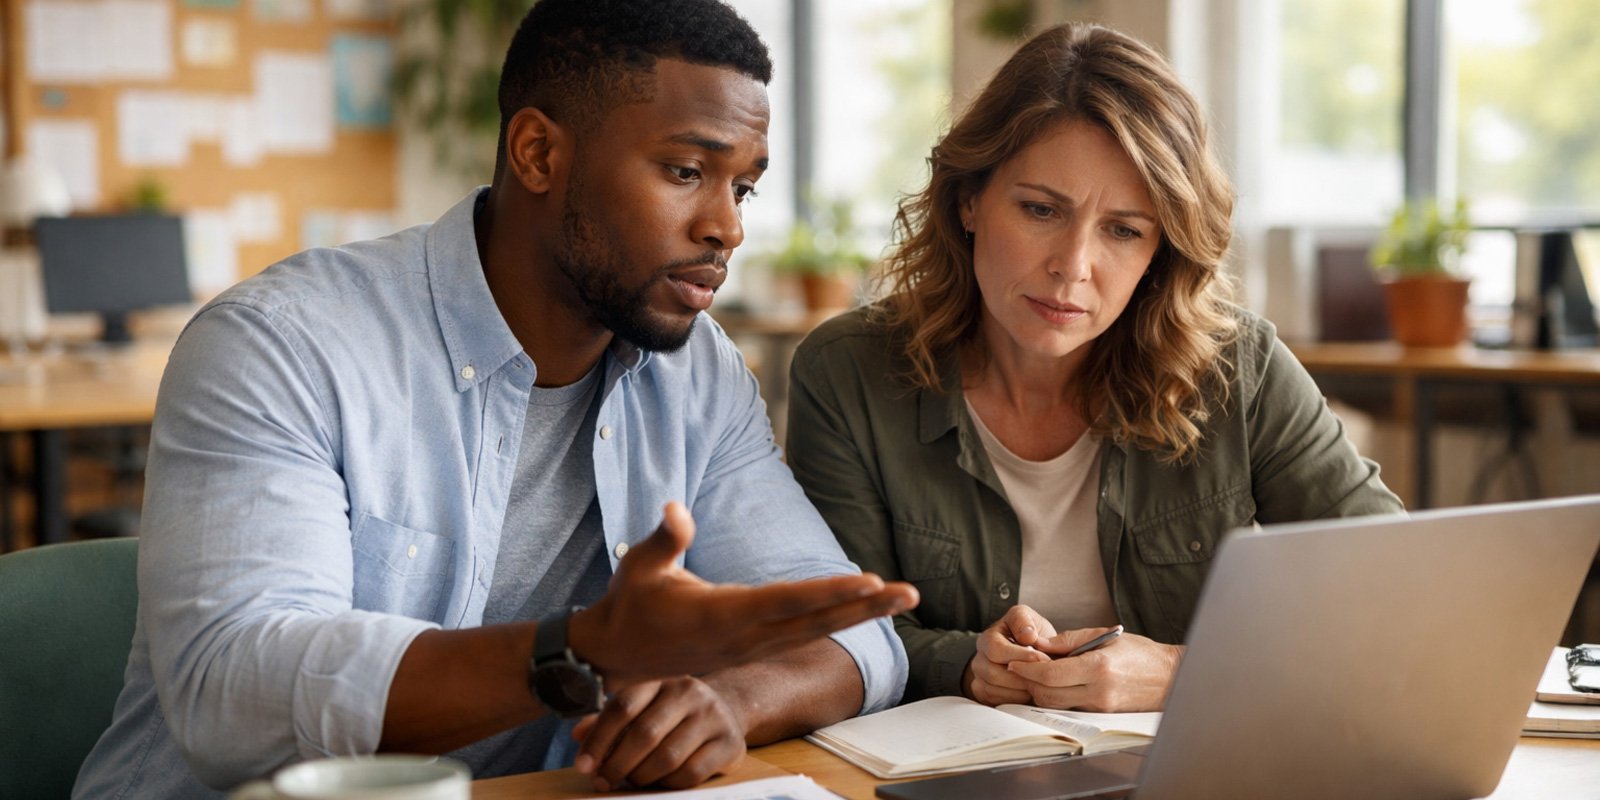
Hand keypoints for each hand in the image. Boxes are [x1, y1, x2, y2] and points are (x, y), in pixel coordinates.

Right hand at [570, 502, 918, 689]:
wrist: (616, 657)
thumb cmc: (631, 603)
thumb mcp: (640, 566)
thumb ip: (665, 538)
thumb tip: (676, 506)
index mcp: (720, 615)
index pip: (785, 601)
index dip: (828, 592)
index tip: (867, 581)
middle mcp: (744, 637)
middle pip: (815, 623)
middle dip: (865, 607)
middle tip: (910, 592)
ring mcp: (751, 648)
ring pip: (816, 632)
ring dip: (861, 616)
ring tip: (903, 597)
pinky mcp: (753, 651)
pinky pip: (804, 637)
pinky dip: (838, 622)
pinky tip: (866, 609)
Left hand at [571, 677, 744, 790]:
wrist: (728, 710)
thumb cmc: (672, 715)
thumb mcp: (643, 709)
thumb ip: (609, 721)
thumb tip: (577, 734)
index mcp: (660, 682)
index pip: (623, 706)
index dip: (598, 739)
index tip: (583, 765)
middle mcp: (688, 693)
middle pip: (644, 733)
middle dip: (617, 764)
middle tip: (604, 781)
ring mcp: (712, 717)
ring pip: (667, 757)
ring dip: (642, 777)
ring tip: (633, 781)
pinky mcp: (729, 743)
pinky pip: (691, 773)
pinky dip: (668, 784)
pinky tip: (661, 782)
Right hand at [962, 605, 1054, 705]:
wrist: (1026, 656)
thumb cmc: (1030, 638)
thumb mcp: (1030, 620)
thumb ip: (1025, 622)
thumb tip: (1027, 635)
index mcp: (989, 637)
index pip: (996, 649)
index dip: (1020, 656)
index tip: (1043, 658)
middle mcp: (980, 656)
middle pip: (993, 673)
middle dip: (1022, 677)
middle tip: (1045, 677)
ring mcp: (979, 675)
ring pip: (994, 689)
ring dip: (1020, 689)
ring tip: (1039, 684)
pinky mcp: (983, 692)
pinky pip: (995, 701)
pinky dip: (1015, 700)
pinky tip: (1029, 692)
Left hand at [1006, 628, 1181, 710]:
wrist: (1171, 678)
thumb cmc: (1141, 654)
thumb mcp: (1106, 636)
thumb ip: (1069, 640)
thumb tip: (1039, 643)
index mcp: (1098, 668)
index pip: (1050, 674)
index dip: (1027, 669)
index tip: (1014, 662)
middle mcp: (1098, 692)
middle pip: (1047, 695)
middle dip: (1029, 683)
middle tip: (1019, 669)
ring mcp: (1101, 708)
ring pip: (1056, 706)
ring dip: (1041, 693)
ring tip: (1036, 676)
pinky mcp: (1103, 716)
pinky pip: (1071, 710)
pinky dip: (1058, 699)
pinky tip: (1055, 686)